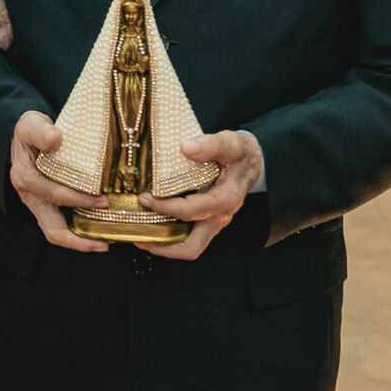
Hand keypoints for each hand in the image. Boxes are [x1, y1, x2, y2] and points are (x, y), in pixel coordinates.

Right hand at [8, 114, 108, 252]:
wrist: (29, 135)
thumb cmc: (32, 130)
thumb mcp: (32, 124)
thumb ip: (41, 131)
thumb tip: (55, 139)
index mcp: (25, 178)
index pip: (53, 195)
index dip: (79, 200)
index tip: (103, 200)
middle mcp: (30, 196)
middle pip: (52, 229)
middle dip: (79, 239)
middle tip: (106, 241)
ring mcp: (39, 205)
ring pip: (57, 232)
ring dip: (80, 241)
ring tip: (105, 244)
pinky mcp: (48, 207)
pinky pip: (63, 226)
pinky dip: (80, 233)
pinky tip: (100, 231)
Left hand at [139, 130, 264, 260]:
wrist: (251, 161)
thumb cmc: (240, 153)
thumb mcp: (231, 143)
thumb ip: (211, 145)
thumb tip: (186, 148)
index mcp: (226, 199)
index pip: (192, 211)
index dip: (166, 207)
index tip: (145, 198)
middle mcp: (220, 216)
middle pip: (192, 247)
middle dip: (163, 245)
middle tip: (138, 235)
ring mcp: (214, 221)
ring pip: (190, 247)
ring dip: (164, 246)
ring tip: (140, 237)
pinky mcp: (207, 220)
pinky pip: (188, 237)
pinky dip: (170, 236)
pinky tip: (152, 226)